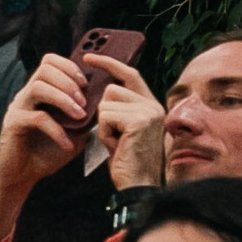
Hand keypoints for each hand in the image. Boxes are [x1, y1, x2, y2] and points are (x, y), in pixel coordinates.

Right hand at [0, 53, 90, 191]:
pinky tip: (67, 143)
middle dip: (70, 82)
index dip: (70, 67)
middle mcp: (26, 96)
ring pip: (39, 87)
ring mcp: (18, 108)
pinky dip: (57, 130)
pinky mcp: (13, 124)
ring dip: (64, 99)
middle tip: (84, 102)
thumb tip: (106, 103)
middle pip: (45, 69)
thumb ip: (85, 115)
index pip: (50, 62)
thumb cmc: (46, 152)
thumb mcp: (73, 131)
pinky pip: (37, 118)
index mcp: (40, 92)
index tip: (86, 83)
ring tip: (79, 116)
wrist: (21, 175)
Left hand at [87, 55, 164, 187]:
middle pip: (111, 89)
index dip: (109, 63)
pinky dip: (103, 133)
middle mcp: (153, 104)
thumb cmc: (126, 160)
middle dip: (103, 113)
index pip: (129, 74)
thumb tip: (98, 88)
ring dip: (103, 125)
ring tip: (117, 142)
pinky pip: (105, 116)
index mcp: (150, 104)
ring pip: (105, 103)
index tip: (88, 57)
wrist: (137, 184)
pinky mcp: (139, 120)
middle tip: (114, 135)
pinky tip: (116, 145)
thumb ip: (117, 108)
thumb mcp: (121, 129)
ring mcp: (148, 111)